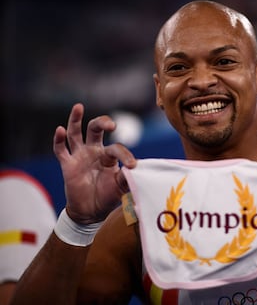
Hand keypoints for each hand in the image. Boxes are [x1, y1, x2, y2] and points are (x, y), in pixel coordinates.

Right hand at [53, 103, 136, 223]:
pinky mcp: (67, 165)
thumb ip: (127, 177)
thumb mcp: (120, 187)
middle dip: (102, 122)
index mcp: (108, 156)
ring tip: (79, 107)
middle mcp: (94, 151)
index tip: (132, 166)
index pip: (116, 148)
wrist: (91, 212)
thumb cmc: (108, 196)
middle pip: (95, 129)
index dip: (125, 155)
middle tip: (111, 125)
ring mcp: (79, 156)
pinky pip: (61, 150)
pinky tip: (60, 130)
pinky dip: (58, 140)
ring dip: (75, 120)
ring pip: (75, 133)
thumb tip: (135, 169)